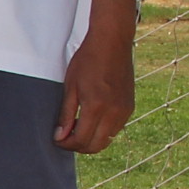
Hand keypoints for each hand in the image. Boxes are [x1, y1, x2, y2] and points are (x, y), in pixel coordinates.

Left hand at [54, 31, 135, 154]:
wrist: (112, 42)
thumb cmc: (88, 60)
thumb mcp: (70, 86)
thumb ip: (66, 114)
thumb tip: (60, 136)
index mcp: (96, 107)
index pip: (81, 140)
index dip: (67, 144)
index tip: (58, 139)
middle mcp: (114, 112)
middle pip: (96, 146)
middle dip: (79, 146)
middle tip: (66, 137)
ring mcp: (124, 110)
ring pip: (107, 139)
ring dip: (91, 139)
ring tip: (78, 126)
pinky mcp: (130, 106)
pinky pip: (116, 129)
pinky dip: (102, 130)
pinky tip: (91, 118)